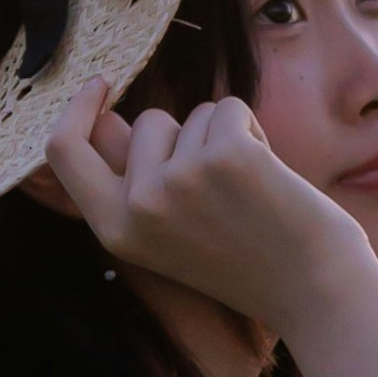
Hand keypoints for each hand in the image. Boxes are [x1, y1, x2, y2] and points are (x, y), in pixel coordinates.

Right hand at [36, 86, 377, 329]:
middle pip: (146, 124)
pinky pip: (230, 108)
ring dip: (224, 138)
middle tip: (221, 187)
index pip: (64, 151)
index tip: (100, 84)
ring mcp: (180, 180)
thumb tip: (107, 120)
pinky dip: (254, 130)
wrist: (314, 292)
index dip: (78, 110)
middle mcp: (140, 206)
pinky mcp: (226, 155)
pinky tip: (270, 177)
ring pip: (193, 116)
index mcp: (116, 231)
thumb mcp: (167, 235)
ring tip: (249, 191)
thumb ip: (133, 184)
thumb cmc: (247, 260)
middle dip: (184, 135)